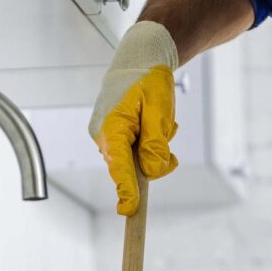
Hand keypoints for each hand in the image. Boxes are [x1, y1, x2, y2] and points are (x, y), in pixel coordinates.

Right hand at [89, 21, 179, 215]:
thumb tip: (153, 170)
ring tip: (161, 121)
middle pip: (130, 166)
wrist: (139, 59)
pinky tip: (155, 123)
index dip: (127, 191)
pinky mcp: (112, 136)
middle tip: (168, 132)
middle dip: (153, 159)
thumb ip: (156, 143)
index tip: (129, 210)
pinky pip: (134, 151)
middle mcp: (103, 135)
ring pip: (134, 159)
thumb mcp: (159, 110)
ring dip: (153, 147)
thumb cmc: (148, 79)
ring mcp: (106, 136)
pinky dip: (148, 142)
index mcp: (112, 128)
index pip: (120, 167)